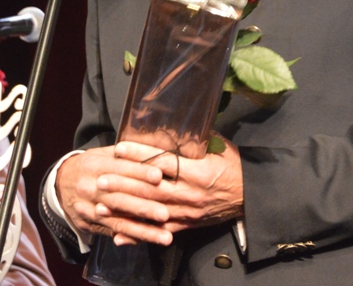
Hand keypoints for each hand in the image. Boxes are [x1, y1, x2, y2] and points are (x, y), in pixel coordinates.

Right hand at [55, 145, 172, 244]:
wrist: (59, 184)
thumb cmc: (91, 166)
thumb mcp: (103, 153)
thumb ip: (126, 154)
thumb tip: (156, 152)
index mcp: (95, 165)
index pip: (120, 168)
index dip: (139, 172)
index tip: (159, 176)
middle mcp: (90, 188)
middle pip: (119, 198)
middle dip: (143, 206)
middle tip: (165, 213)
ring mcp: (89, 209)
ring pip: (118, 220)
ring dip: (143, 231)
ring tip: (165, 237)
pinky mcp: (90, 224)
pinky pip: (114, 232)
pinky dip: (133, 237)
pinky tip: (150, 241)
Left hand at [102, 137, 243, 243]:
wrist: (251, 195)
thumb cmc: (234, 166)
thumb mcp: (218, 146)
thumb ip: (194, 138)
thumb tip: (175, 119)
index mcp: (198, 170)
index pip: (163, 161)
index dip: (139, 155)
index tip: (119, 149)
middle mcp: (190, 192)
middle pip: (151, 189)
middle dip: (124, 184)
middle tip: (101, 178)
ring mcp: (187, 211)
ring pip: (151, 211)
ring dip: (126, 209)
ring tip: (103, 204)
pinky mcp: (187, 225)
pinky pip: (160, 231)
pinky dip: (140, 234)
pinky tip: (120, 234)